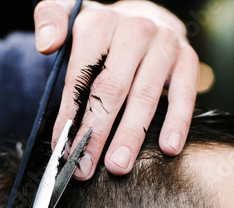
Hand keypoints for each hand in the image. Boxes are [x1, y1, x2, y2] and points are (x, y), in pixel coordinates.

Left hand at [34, 0, 198, 178]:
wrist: (143, 16)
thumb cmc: (102, 29)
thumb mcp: (70, 12)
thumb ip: (50, 19)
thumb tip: (46, 44)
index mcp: (100, 23)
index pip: (82, 75)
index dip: (70, 113)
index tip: (62, 145)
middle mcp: (134, 31)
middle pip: (111, 90)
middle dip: (96, 133)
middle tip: (84, 167)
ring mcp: (164, 44)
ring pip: (145, 97)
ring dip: (131, 136)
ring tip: (117, 166)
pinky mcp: (187, 58)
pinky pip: (183, 94)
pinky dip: (177, 122)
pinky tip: (168, 148)